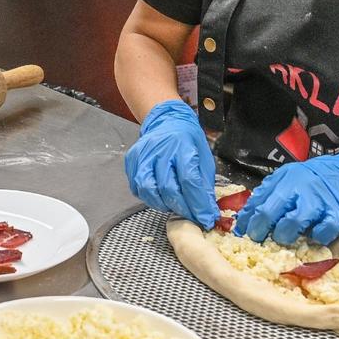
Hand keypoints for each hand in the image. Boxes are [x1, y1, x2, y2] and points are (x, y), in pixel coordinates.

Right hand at [125, 100, 218, 229]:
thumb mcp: (204, 157)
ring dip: (163, 205)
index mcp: (182, 145)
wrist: (166, 121)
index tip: (205, 217)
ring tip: (175, 206)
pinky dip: (150, 197)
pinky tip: (161, 196)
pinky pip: (137, 187)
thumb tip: (207, 211)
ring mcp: (143, 155)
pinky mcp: (132, 161)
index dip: (198, 203)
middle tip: (191, 217)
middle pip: (168, 188)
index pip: (189, 180)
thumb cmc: (188, 140)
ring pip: (148, 190)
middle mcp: (160, 149)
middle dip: (182, 208)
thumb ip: (204, 184)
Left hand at [233, 149, 338, 245]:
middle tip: (258, 241)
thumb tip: (250, 214)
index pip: (258, 201)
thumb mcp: (292, 177)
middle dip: (259, 231)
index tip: (242, 231)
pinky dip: (315, 237)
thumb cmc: (320, 178)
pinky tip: (314, 235)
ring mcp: (318, 201)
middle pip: (269, 213)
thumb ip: (273, 192)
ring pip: (291, 224)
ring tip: (284, 238)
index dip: (247, 219)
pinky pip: (320, 233)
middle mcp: (298, 188)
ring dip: (284, 235)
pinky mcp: (336, 215)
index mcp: (285, 178)